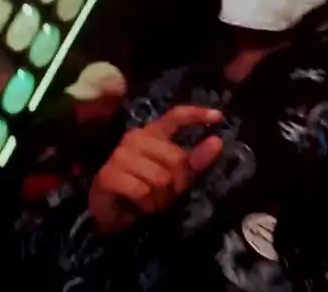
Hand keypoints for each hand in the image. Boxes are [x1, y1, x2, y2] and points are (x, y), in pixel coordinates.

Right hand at [88, 106, 224, 234]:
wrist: (113, 214)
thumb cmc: (146, 190)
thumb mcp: (176, 176)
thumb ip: (195, 160)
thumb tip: (217, 141)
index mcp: (153, 133)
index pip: (175, 116)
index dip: (196, 114)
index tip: (219, 116)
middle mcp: (135, 138)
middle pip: (177, 158)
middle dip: (178, 183)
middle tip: (166, 194)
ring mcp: (119, 155)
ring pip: (161, 178)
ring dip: (161, 198)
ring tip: (151, 201)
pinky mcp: (109, 175)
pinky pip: (143, 191)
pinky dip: (147, 205)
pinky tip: (139, 206)